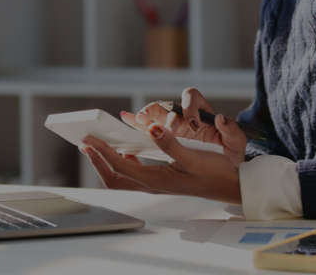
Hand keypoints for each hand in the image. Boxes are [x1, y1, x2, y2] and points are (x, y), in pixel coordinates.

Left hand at [82, 121, 242, 204]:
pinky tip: (125, 149)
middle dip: (97, 162)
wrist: (230, 186)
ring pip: (122, 178)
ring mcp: (156, 184)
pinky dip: (122, 162)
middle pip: (114, 179)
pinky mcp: (161, 180)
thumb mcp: (193, 156)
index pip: (120, 166)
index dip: (102, 153)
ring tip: (97, 146)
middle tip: (85, 145)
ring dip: (107, 162)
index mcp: (156, 180)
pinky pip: (134, 173)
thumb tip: (151, 129)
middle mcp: (152, 184)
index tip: (89, 140)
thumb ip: (170, 144)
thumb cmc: (214, 172)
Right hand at [120, 87, 246, 164]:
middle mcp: (185, 115)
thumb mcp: (236, 143)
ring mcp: (173, 126)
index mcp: (202, 111)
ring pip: (155, 115)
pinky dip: (137, 125)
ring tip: (136, 120)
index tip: (194, 124)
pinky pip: (148, 128)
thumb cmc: (231, 152)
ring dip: (144, 116)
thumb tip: (221, 118)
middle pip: (167, 104)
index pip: (192, 97)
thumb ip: (231, 130)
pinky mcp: (165, 138)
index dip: (190, 107)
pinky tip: (126, 121)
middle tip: (152, 120)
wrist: (228, 169)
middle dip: (158, 111)